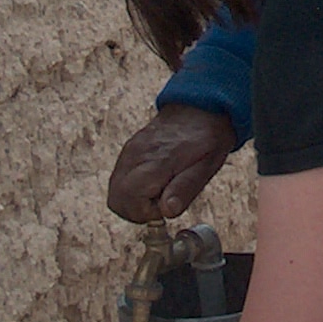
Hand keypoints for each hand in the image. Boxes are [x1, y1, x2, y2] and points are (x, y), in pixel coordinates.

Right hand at [108, 106, 234, 222]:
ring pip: (114, 192)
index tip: (166, 206)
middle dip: (137, 211)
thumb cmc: (207, 138)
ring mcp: (130, 152)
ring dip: (133, 201)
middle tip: (161, 203)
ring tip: (158, 192)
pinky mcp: (128, 150)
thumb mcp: (206, 167)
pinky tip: (152, 183)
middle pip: (116, 200)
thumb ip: (185, 189)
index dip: (147, 213)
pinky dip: (131, 189)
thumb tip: (167, 212)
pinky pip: (118, 179)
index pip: (130, 200)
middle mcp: (136, 155)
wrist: (201, 108)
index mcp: (157, 161)